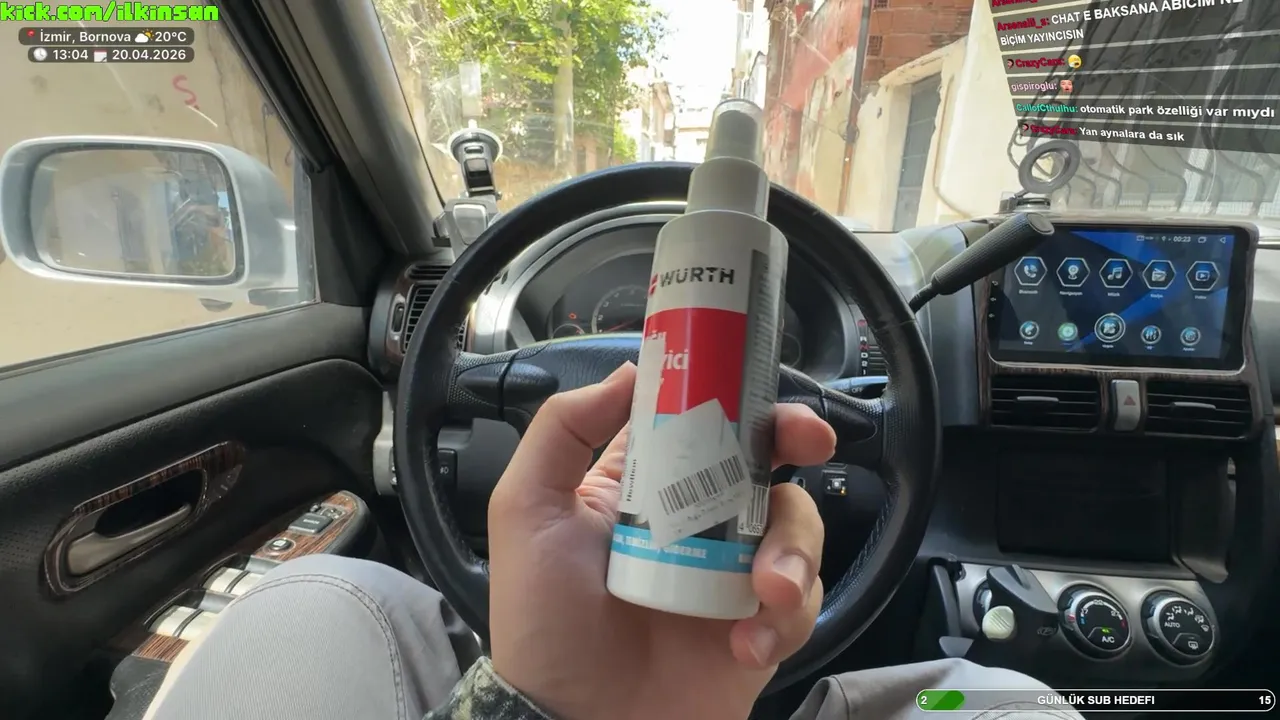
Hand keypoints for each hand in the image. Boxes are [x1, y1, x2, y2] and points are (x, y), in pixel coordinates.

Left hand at [489, 362, 835, 719]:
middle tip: (810, 440)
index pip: (699, 421)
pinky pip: (802, 601)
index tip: (755, 382)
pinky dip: (785, 618)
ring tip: (765, 591)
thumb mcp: (527, 509)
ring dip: (793, 549)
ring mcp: (731, 574)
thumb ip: (563, 430)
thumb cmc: (542, 619)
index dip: (733, 395)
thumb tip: (630, 371)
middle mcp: (696, 520)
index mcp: (643, 485)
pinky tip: (745, 646)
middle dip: (797, 441)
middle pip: (765, 461)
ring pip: (796, 526)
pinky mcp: (760, 627)